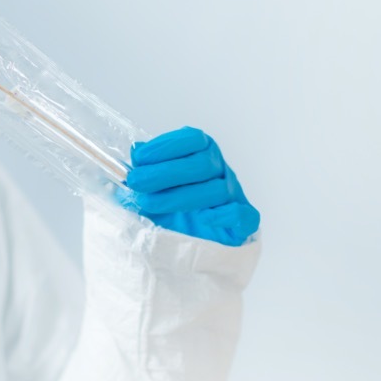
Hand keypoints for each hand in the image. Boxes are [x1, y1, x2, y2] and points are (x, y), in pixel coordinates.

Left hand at [122, 126, 259, 246]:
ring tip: (148, 204)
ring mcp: (234, 195)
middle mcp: (221, 170)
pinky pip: (243, 214)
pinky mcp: (244, 222)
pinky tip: (202, 218)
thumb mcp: (152, 187)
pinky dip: (224, 215)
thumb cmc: (171, 208)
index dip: (165, 146)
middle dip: (165, 173)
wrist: (191, 241)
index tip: (138, 158)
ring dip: (179, 197)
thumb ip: (145, 169)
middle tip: (136, 182)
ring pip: (217, 190)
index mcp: (202, 153)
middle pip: (203, 164)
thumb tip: (137, 149)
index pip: (192, 139)